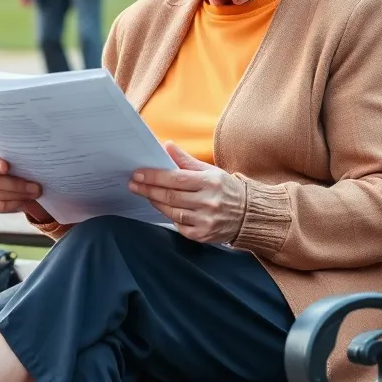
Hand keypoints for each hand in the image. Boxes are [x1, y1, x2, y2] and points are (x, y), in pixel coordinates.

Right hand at [0, 149, 51, 222]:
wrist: (19, 173)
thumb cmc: (16, 158)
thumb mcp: (16, 153)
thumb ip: (16, 153)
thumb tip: (29, 154)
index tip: (6, 167)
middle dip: (15, 184)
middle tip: (35, 186)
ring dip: (18, 194)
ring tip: (35, 193)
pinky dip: (13, 203)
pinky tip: (25, 200)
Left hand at [129, 142, 246, 243]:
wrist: (248, 214)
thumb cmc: (225, 188)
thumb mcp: (210, 170)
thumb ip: (186, 160)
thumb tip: (166, 145)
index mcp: (210, 182)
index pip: (176, 178)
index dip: (155, 176)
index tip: (138, 173)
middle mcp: (209, 202)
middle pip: (171, 196)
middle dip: (149, 189)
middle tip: (133, 184)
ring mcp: (206, 221)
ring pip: (173, 212)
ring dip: (156, 202)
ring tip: (145, 194)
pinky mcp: (203, 235)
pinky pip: (180, 226)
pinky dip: (170, 217)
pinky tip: (164, 208)